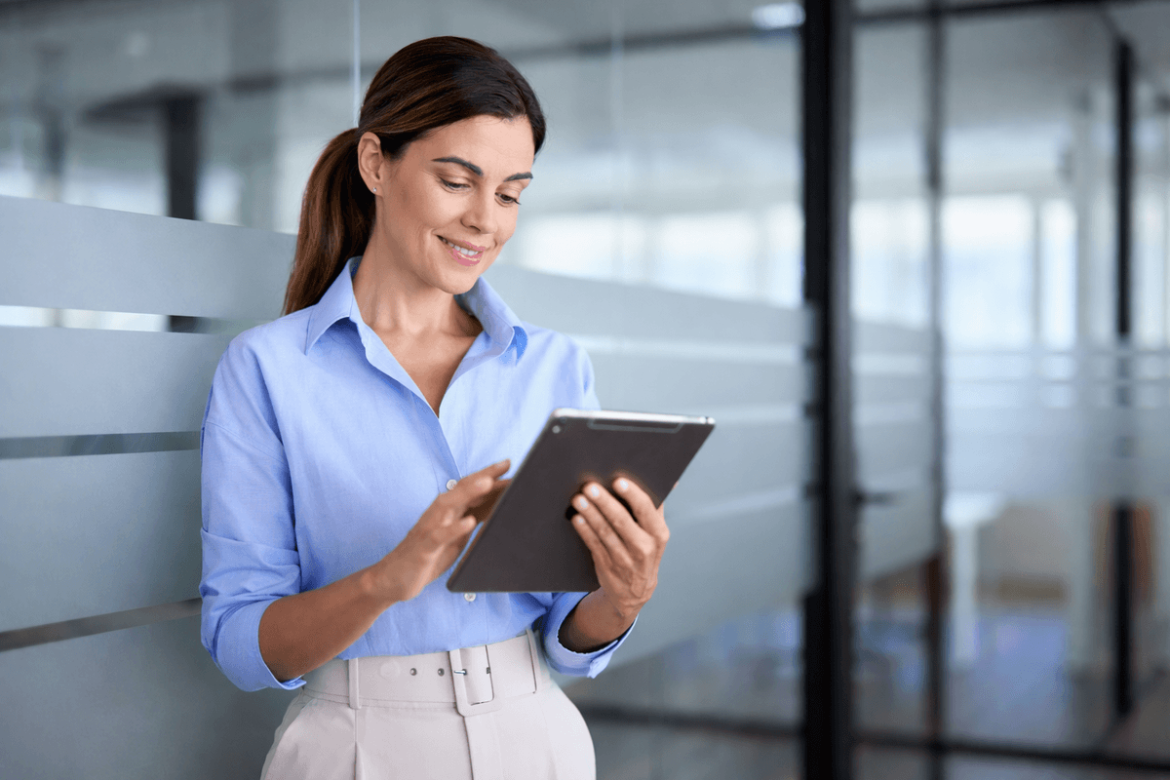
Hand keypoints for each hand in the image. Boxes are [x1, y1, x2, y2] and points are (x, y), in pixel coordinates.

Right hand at [375, 459, 509, 602]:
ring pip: (448, 504)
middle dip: (483, 476)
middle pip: (461, 489)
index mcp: (447, 512)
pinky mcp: (423, 549)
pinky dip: (453, 528)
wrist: (393, 579)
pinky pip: (438, 536)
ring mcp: (429, 529)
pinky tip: (469, 522)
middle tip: (505, 465)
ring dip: (468, 492)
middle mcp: (438, 515)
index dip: (489, 476)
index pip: (469, 488)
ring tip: (488, 483)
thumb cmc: (428, 556)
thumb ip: (472, 521)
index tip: (508, 465)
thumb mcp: (456, 538)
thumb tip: (497, 508)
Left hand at [570, 477, 669, 620]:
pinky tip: (577, 518)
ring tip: (578, 499)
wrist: (635, 591)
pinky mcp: (607, 566)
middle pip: (622, 520)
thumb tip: (671, 478)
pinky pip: (594, 545)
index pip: (646, 510)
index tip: (617, 481)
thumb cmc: (645, 550)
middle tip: (590, 486)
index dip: (632, 494)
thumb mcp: (656, 533)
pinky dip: (585, 531)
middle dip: (604, 502)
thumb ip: (656, 507)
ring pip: (605, 532)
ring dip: (590, 514)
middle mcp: (644, 547)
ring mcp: (625, 559)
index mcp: (659, 533)